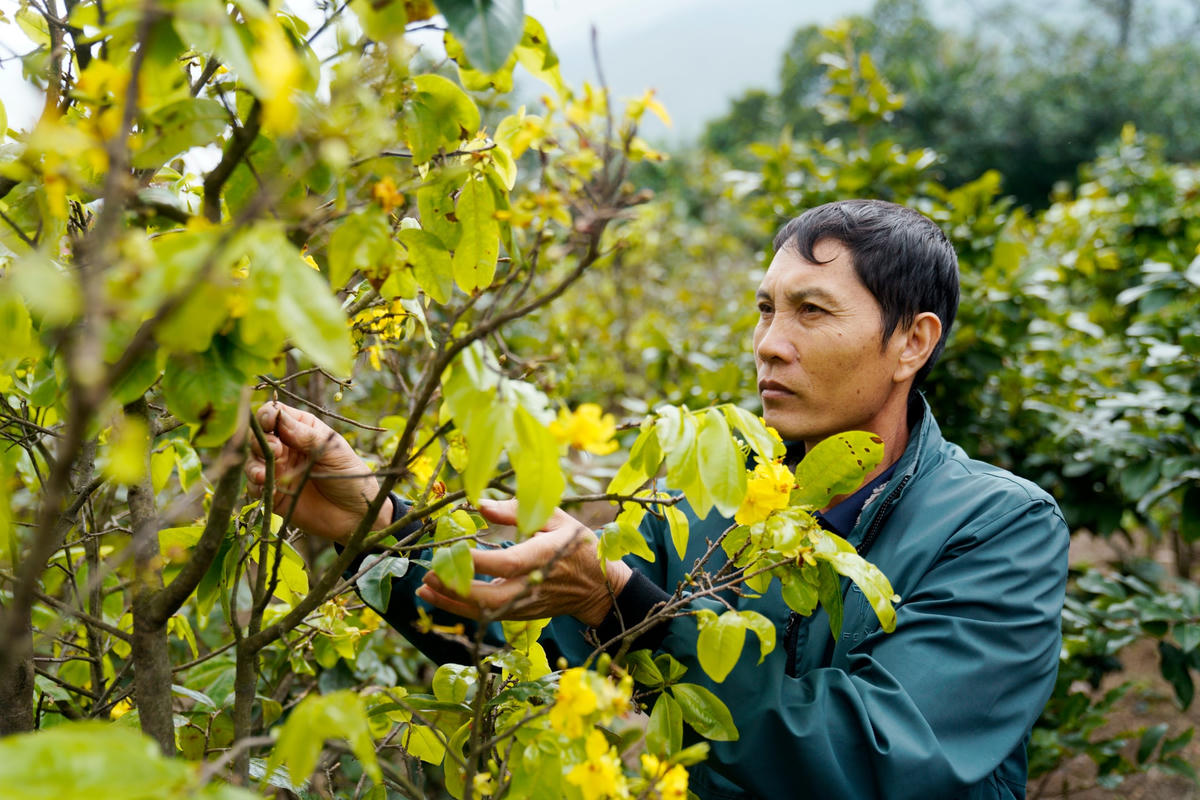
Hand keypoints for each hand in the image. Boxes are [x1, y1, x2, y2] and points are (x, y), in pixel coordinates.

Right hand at [245, 401, 390, 542]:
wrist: (356, 515)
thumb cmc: (351, 476)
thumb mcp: (333, 452)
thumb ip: (306, 436)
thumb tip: (280, 417)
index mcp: (302, 429)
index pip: (275, 414)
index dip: (268, 415)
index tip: (270, 423)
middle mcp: (286, 447)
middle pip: (259, 436)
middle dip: (262, 441)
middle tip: (276, 451)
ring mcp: (279, 470)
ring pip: (252, 460)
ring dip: (254, 464)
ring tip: (264, 474)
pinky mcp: (274, 493)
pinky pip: (254, 486)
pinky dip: (254, 485)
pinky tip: (267, 488)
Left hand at [417, 498, 633, 626]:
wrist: (598, 587)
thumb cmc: (577, 545)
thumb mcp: (555, 518)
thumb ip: (516, 511)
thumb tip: (480, 504)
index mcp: (545, 557)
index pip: (508, 564)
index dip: (478, 561)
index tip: (452, 550)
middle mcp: (534, 586)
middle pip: (491, 597)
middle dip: (457, 588)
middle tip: (429, 575)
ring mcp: (527, 605)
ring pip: (485, 612)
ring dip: (453, 603)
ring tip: (425, 590)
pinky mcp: (521, 615)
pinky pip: (487, 616)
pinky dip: (462, 609)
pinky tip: (440, 599)